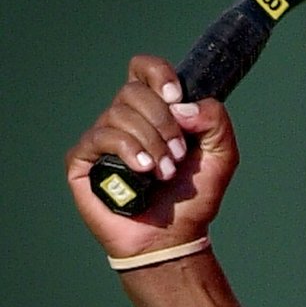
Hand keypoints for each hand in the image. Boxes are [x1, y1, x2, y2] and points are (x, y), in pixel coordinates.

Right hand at [65, 55, 238, 259]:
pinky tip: (142, 171)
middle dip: (162, 122)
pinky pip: (100, 137)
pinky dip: (127, 150)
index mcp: (154, 110)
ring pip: (118, 114)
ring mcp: (102, 139)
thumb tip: (181, 106)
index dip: (158, 73)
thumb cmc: (193, 195)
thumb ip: (215, 120)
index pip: (144, 69)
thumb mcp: (222, 154)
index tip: (176, 96)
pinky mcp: (83, 160)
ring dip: (150, 143)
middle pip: (133, 91)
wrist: (174, 237)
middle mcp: (125, 119)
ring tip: (164, 172)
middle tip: (178, 154)